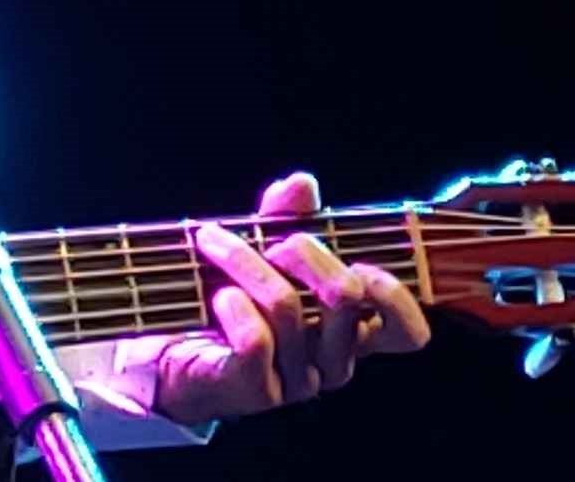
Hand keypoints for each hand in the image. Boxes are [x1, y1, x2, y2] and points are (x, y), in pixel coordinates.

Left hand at [139, 171, 430, 424]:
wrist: (167, 352)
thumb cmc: (224, 299)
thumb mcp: (259, 252)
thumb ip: (285, 219)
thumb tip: (301, 184)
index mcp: (348, 332)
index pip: (407, 333)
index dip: (397, 296)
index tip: (362, 261)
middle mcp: (331, 361)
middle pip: (345, 297)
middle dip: (304, 251)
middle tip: (271, 241)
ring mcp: (297, 380)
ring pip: (288, 306)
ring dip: (245, 261)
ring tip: (214, 243)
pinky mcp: (257, 390)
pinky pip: (257, 339)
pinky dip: (232, 303)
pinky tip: (219, 296)